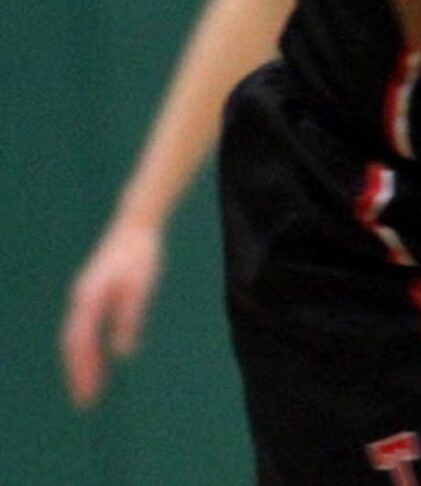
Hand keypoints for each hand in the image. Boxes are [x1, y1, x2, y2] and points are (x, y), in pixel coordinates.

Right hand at [59, 217, 164, 407]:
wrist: (136, 225)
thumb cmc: (140, 254)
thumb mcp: (140, 286)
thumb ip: (129, 318)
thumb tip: (122, 352)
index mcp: (89, 298)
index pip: (79, 343)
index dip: (82, 370)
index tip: (88, 394)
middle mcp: (81, 299)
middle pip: (73, 344)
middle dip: (78, 373)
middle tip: (86, 401)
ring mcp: (84, 296)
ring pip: (76, 338)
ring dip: (82, 363)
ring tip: (91, 388)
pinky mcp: (92, 294)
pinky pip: (84, 328)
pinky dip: (87, 349)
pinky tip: (97, 361)